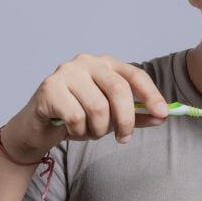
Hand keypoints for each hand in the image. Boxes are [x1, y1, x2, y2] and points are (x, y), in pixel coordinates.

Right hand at [1, 53, 168, 161]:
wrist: (37, 126)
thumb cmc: (77, 116)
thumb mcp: (111, 116)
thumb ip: (136, 115)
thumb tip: (162, 116)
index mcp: (106, 64)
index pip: (135, 75)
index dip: (151, 95)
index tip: (163, 114)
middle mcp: (87, 62)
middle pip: (119, 90)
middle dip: (125, 120)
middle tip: (124, 138)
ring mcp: (66, 72)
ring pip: (97, 107)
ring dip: (98, 130)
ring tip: (90, 132)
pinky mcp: (49, 88)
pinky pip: (76, 117)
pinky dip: (78, 131)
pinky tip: (72, 130)